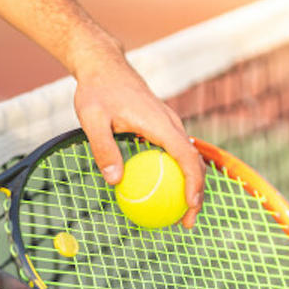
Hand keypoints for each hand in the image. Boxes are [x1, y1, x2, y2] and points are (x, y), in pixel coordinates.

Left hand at [73, 55, 205, 228]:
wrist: (103, 65)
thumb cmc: (96, 90)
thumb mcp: (92, 119)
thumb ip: (103, 149)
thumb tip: (114, 182)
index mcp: (159, 123)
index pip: (186, 156)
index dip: (193, 183)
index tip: (189, 206)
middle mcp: (170, 124)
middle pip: (194, 162)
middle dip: (197, 194)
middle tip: (185, 223)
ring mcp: (168, 124)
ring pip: (188, 158)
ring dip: (189, 186)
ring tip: (178, 215)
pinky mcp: (162, 126)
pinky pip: (175, 153)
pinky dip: (176, 174)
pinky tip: (160, 192)